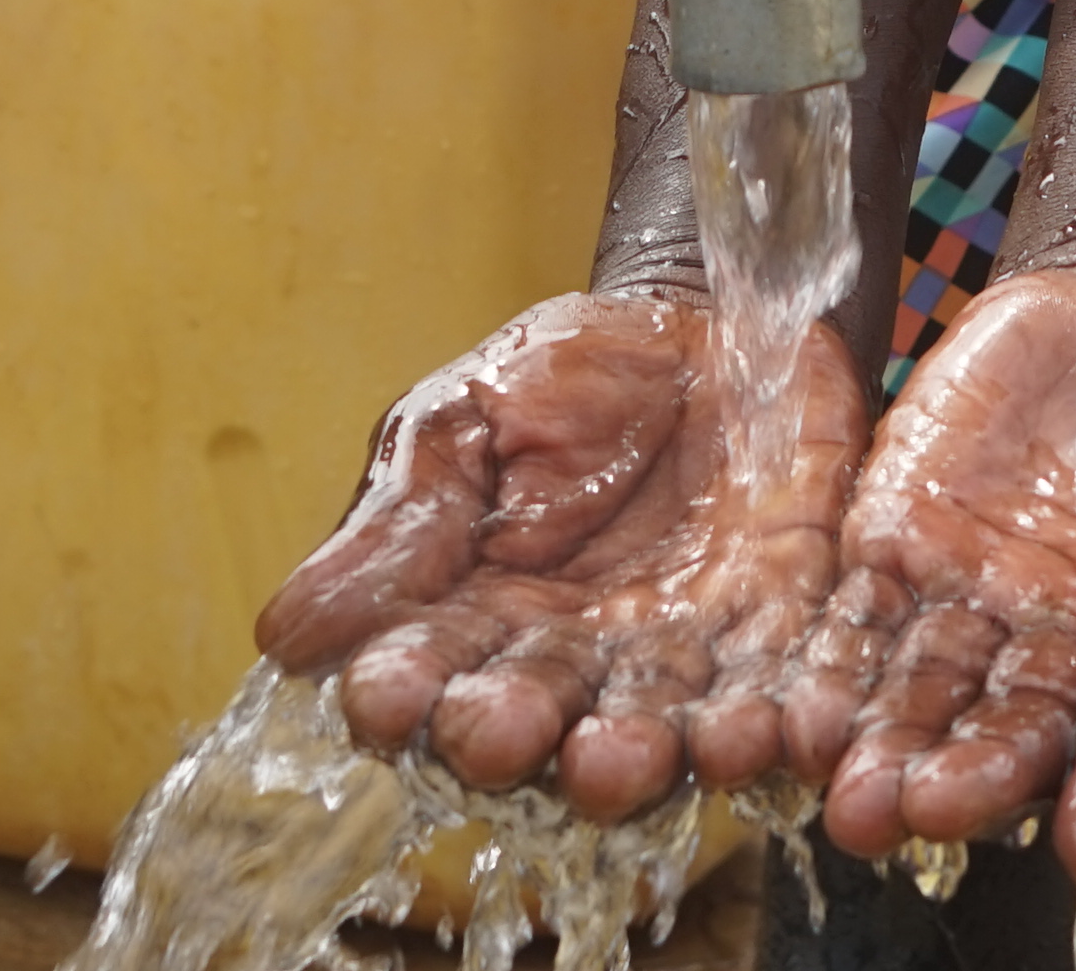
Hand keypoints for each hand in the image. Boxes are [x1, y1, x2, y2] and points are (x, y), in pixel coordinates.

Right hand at [257, 287, 874, 817]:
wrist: (712, 319)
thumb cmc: (565, 376)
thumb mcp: (463, 426)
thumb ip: (398, 530)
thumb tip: (283, 639)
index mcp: (479, 627)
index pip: (430, 678)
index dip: (408, 693)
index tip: (385, 698)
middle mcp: (579, 672)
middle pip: (544, 728)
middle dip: (523, 736)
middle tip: (504, 735)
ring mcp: (688, 664)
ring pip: (665, 733)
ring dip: (649, 754)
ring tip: (626, 756)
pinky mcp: (792, 638)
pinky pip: (793, 694)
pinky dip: (789, 721)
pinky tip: (781, 732)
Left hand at [819, 254, 1075, 888]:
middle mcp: (1073, 643)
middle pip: (1019, 729)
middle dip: (974, 778)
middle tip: (924, 821)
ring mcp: (982, 601)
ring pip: (924, 693)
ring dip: (883, 745)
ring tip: (846, 792)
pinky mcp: (900, 543)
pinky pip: (852, 616)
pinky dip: (818, 659)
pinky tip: (776, 701)